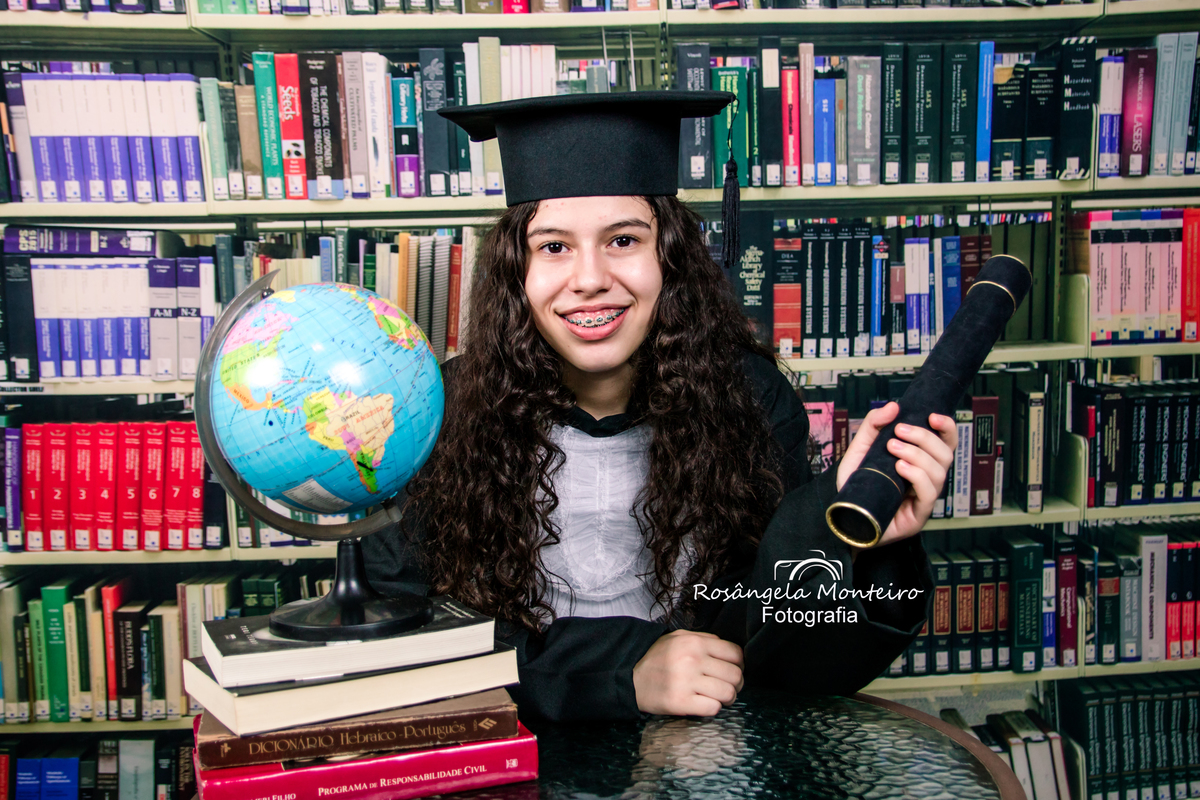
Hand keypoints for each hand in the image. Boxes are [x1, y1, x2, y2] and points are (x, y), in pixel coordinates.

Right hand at [632, 630, 743, 716]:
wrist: (630, 677)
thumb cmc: (657, 658)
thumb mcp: (678, 638)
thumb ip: (704, 640)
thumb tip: (729, 651)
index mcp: (694, 642)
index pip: (735, 654)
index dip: (739, 664)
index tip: (733, 670)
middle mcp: (692, 660)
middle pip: (735, 675)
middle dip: (736, 684)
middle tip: (728, 687)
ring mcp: (686, 682)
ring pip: (728, 693)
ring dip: (727, 698)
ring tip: (718, 697)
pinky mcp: (680, 702)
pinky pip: (713, 708)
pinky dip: (712, 708)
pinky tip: (703, 703)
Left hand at [835, 402, 956, 546]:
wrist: (841, 514)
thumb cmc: (856, 483)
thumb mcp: (860, 449)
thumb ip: (874, 425)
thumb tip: (894, 406)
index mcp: (921, 462)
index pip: (946, 443)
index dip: (947, 428)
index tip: (933, 416)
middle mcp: (927, 480)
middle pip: (945, 455)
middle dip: (925, 438)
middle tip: (898, 432)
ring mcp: (924, 499)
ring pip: (939, 472)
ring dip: (917, 454)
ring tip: (893, 448)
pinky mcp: (917, 516)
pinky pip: (929, 493)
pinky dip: (917, 475)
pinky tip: (900, 467)